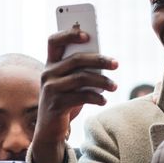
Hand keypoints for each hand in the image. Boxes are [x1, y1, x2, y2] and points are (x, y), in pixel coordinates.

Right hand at [31, 27, 117, 162]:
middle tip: (116, 64)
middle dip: (99, 60)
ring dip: (102, 81)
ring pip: (81, 78)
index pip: (54, 41)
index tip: (88, 35)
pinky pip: (81, 96)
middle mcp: (47, 74)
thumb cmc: (64, 100)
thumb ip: (79, 69)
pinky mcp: (56, 104)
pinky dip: (96, 97)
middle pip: (75, 59)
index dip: (69, 34)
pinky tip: (103, 100)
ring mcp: (50, 89)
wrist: (50, 128)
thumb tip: (104, 60)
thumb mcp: (69, 82)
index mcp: (49, 64)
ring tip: (114, 86)